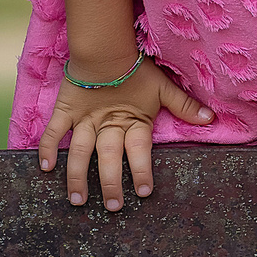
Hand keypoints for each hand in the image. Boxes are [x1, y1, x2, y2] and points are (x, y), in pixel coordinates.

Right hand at [36, 54, 214, 210]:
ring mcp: (85, 120)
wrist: (106, 48)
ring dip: (77, 177)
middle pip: (108, 158)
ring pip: (79, 153)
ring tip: (78, 201)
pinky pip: (54, 132)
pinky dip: (48, 149)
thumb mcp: (163, 88)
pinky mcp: (65, 111)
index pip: (139, 152)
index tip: (144, 193)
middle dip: (111, 184)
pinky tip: (45, 169)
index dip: (141, 171)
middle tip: (113, 208)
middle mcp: (108, 125)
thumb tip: (211, 119)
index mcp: (134, 121)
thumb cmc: (137, 70)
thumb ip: (184, 106)